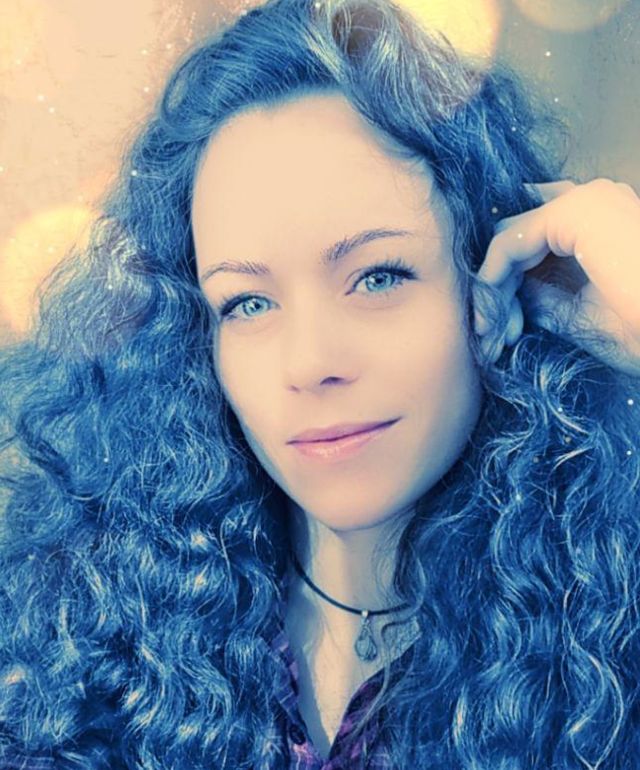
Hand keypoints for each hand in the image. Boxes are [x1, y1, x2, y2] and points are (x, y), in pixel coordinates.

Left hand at [473, 178, 639, 375]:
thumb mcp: (581, 312)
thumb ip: (545, 293)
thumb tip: (508, 292)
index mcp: (601, 222)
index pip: (535, 240)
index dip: (509, 286)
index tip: (501, 333)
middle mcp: (594, 200)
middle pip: (517, 240)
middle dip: (496, 291)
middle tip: (488, 339)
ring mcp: (587, 199)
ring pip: (507, 241)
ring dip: (491, 291)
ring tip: (488, 336)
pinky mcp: (576, 210)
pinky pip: (507, 242)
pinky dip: (491, 281)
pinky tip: (491, 318)